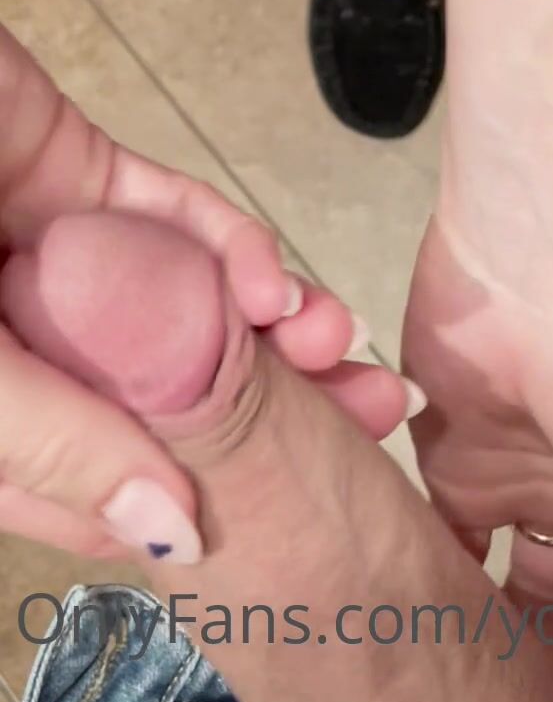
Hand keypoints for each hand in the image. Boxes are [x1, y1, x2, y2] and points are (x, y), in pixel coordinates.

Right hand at [0, 22, 364, 557]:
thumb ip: (58, 440)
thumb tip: (167, 534)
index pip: (78, 486)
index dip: (180, 504)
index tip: (294, 517)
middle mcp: (11, 336)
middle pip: (154, 390)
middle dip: (264, 407)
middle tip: (369, 423)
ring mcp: (47, 251)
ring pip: (179, 301)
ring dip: (270, 330)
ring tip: (348, 357)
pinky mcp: (76, 167)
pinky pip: (169, 215)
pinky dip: (230, 247)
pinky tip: (280, 290)